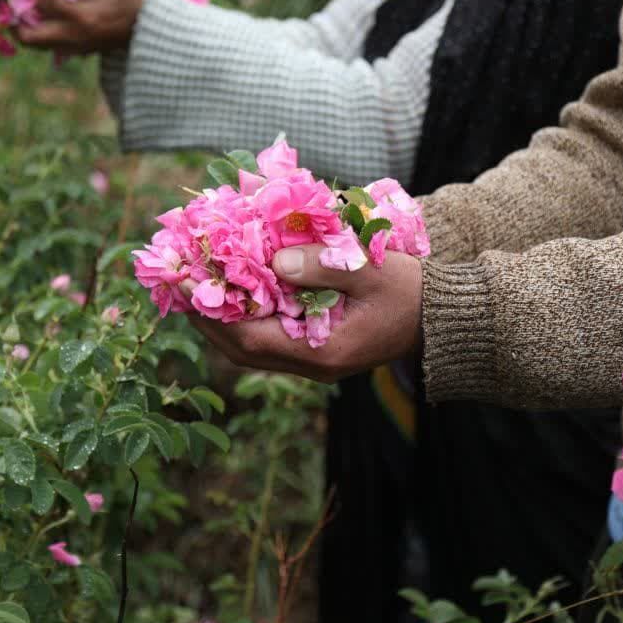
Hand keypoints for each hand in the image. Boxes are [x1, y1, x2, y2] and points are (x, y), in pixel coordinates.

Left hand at [11, 0, 147, 53]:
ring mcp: (76, 46)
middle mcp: (74, 36)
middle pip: (29, 36)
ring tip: (21, 5)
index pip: (40, 0)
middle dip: (12, 16)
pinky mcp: (82, 49)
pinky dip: (40, 32)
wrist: (156, 28)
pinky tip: (41, 15)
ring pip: (38, 45)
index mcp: (81, 16)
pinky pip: (51, 46)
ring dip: (24, 27)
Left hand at [180, 245, 423, 382]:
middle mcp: (311, 364)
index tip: (187, 281)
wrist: (440, 318)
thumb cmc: (409, 292)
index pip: (249, 339)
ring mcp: (314, 361)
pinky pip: (269, 339)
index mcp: (321, 351)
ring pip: (252, 348)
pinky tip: (238, 290)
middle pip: (241, 351)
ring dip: (223, 319)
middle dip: (207, 318)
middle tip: (182, 282)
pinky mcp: (318, 349)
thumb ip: (323, 265)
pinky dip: (247, 317)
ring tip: (200, 286)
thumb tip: (276, 259)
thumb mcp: (370, 269)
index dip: (212, 312)